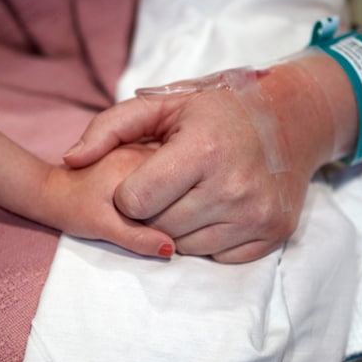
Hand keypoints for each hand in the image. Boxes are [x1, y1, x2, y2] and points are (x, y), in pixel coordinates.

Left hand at [64, 66, 334, 262]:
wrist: (292, 119)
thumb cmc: (218, 111)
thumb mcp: (164, 105)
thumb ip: (109, 128)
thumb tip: (70, 161)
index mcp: (201, 149)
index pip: (135, 202)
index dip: (130, 193)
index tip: (144, 178)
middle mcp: (232, 186)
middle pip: (159, 229)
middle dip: (153, 211)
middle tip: (169, 186)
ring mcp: (257, 213)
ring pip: (186, 248)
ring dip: (178, 227)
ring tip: (191, 195)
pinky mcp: (274, 232)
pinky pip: (218, 255)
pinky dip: (208, 238)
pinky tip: (215, 209)